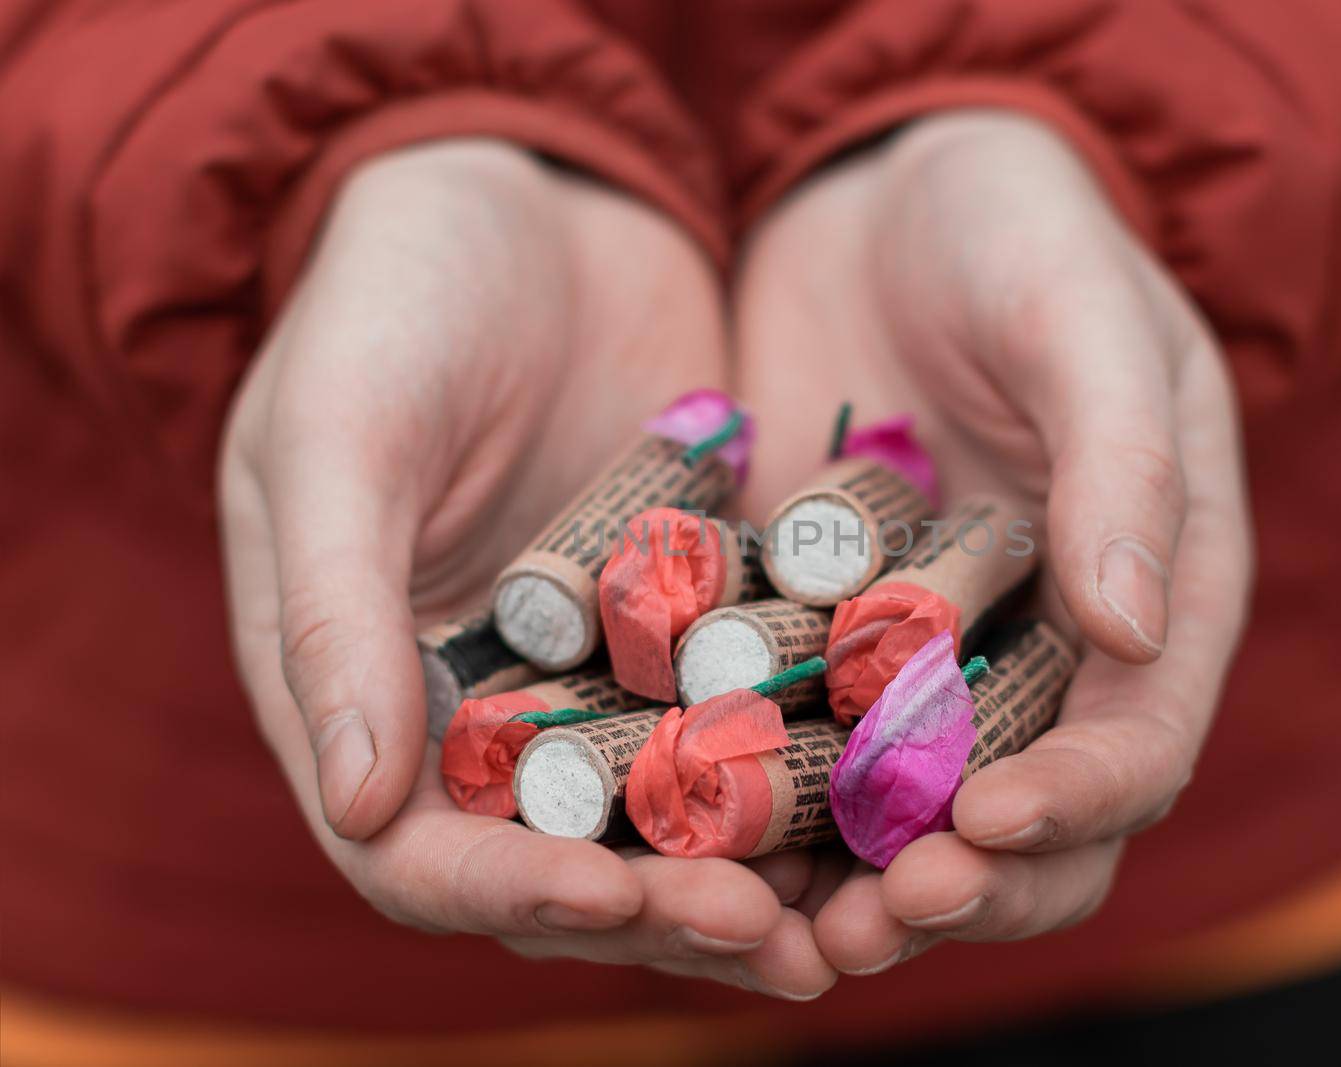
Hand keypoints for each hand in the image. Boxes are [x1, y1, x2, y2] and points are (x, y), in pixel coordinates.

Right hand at [220, 140, 831, 997]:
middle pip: (566, 864)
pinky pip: (753, 721)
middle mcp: (488, 711)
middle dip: (660, 909)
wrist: (532, 193)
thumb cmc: (397, 297)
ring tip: (850, 909)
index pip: (420, 852)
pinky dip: (810, 769)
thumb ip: (334, 612)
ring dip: (753, 875)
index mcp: (371, 690)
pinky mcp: (699, 627)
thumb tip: (359, 803)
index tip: (614, 892)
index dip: (510, 891)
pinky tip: (887, 792)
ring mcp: (601, 677)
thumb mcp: (341, 434)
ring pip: (674, 819)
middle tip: (770, 932)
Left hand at [734, 111, 1252, 972]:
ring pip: (907, 816)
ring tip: (784, 929)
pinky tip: (694, 838)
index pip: (1140, 740)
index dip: (1079, 799)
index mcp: (1155, 594)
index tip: (987, 818)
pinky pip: (797, 746)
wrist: (885, 191)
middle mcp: (1048, 654)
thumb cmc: (1016, 228)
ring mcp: (930, 660)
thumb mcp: (1083, 317)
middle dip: (964, 884)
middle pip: (1030, 823)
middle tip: (879, 918)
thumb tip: (1139, 635)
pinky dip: (757, 805)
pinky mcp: (819, 640)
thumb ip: (1124, 462)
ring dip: (853, 886)